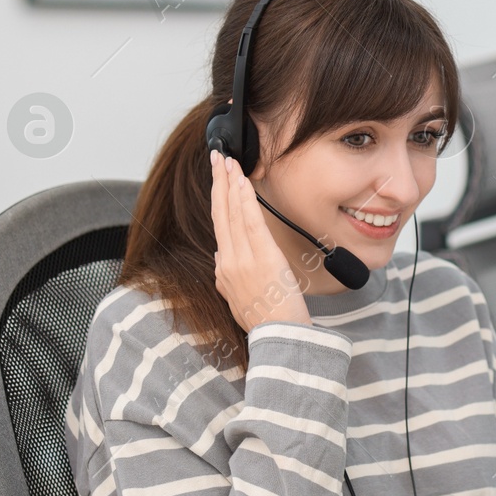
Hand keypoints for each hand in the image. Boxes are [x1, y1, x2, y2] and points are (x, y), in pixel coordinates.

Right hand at [210, 149, 311, 331]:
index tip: (217, 179)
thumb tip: (221, 257)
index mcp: (224, 269)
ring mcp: (243, 258)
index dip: (217, 200)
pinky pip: (250, 222)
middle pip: (221, 214)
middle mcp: (229, 260)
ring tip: (227, 161)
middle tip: (217, 158)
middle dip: (218, 183)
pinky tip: (241, 181)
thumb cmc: (265, 321)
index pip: (219, 226)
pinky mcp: (262, 256)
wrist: (278, 337)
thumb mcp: (236, 301)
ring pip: (233, 213)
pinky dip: (244, 200)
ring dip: (229, 184)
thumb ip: (227, 277)